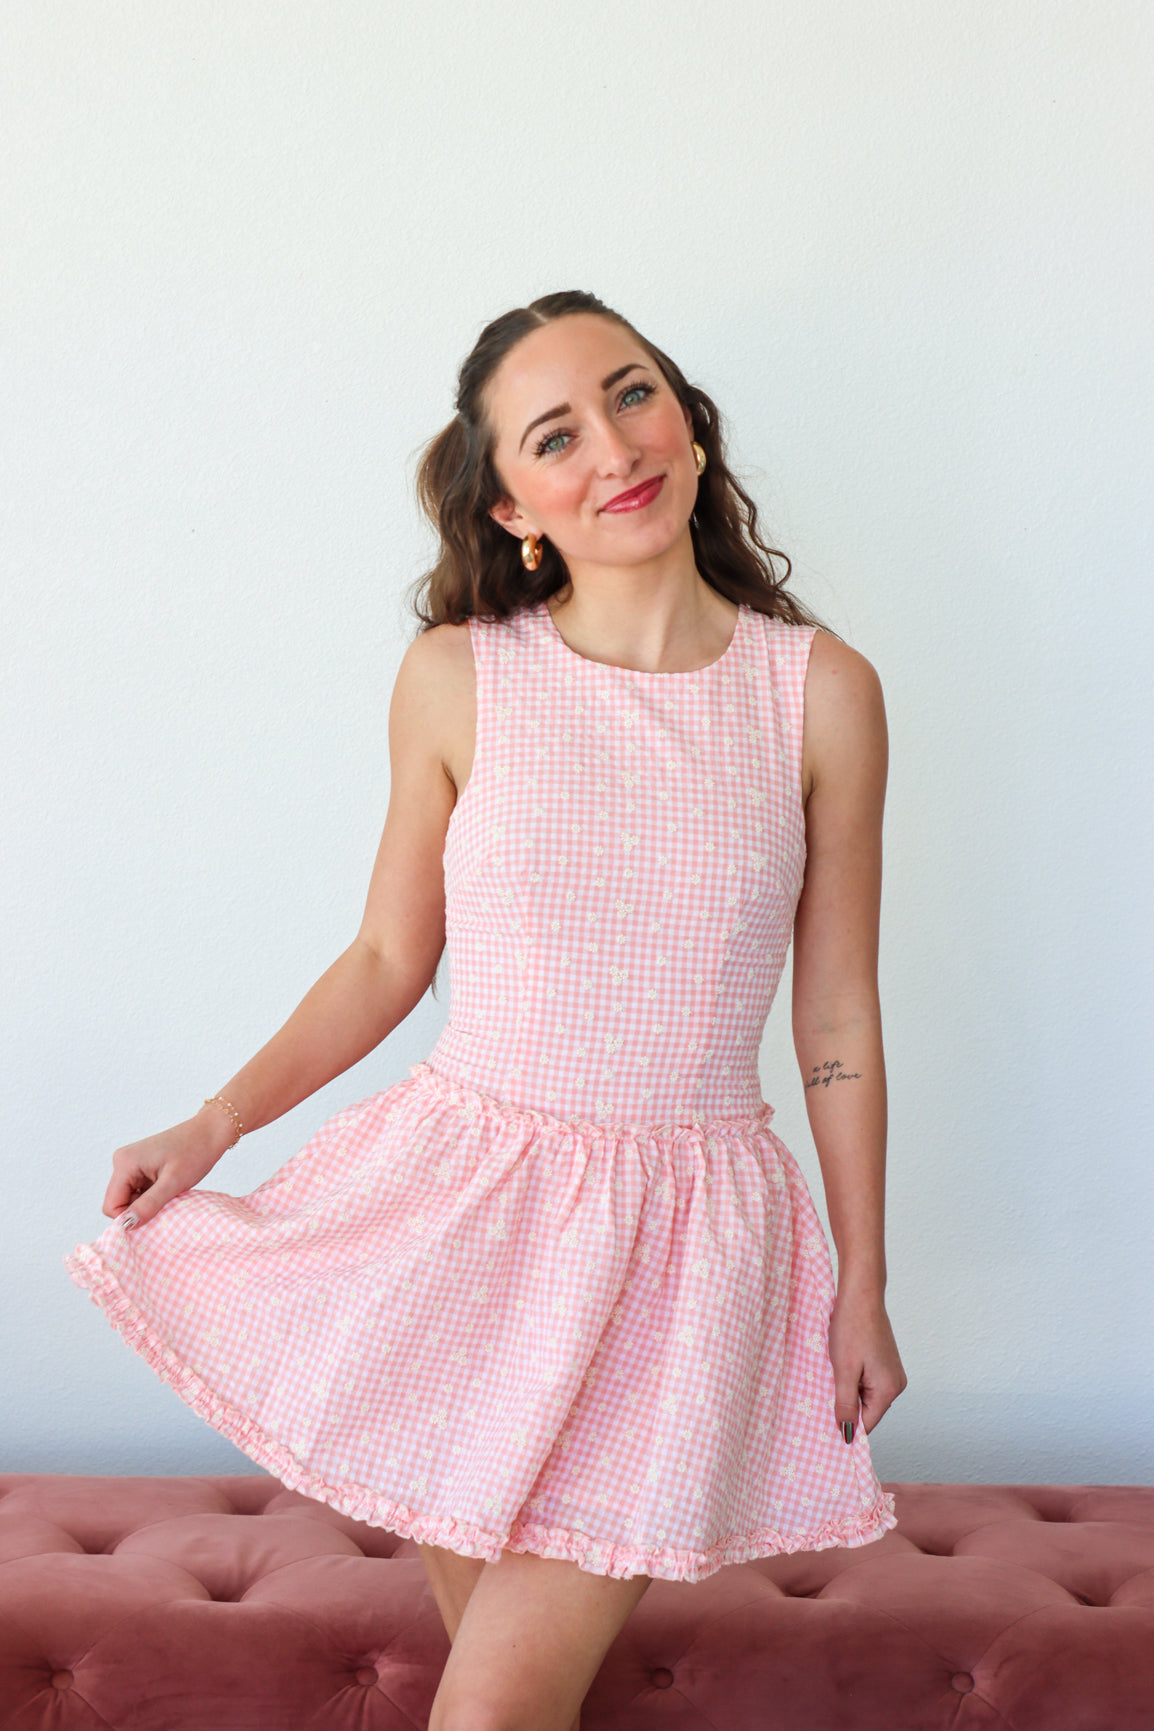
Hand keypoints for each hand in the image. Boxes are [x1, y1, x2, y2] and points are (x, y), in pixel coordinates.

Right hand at [102, 1110, 235, 1229]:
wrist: (210, 1132)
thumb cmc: (195, 1152)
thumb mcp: (173, 1182)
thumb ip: (149, 1204)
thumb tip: (127, 1225)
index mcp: (125, 1163)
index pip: (111, 1205)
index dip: (129, 1218)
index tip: (153, 1218)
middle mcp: (123, 1161)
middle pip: (120, 1202)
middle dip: (140, 1210)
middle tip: (166, 1204)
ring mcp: (131, 1163)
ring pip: (130, 1198)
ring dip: (148, 1203)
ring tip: (170, 1194)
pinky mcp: (141, 1166)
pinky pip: (139, 1191)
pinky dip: (152, 1196)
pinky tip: (169, 1189)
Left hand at [827, 1282, 906, 1440]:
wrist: (861, 1295)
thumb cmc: (851, 1328)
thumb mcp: (843, 1371)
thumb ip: (845, 1404)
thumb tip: (847, 1434)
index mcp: (889, 1390)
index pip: (867, 1423)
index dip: (847, 1424)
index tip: (827, 1422)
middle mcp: (896, 1384)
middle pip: (868, 1410)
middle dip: (847, 1405)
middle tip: (826, 1390)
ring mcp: (892, 1372)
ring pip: (866, 1395)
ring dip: (849, 1390)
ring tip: (834, 1372)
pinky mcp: (886, 1362)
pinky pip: (868, 1382)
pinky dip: (854, 1378)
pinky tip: (842, 1364)